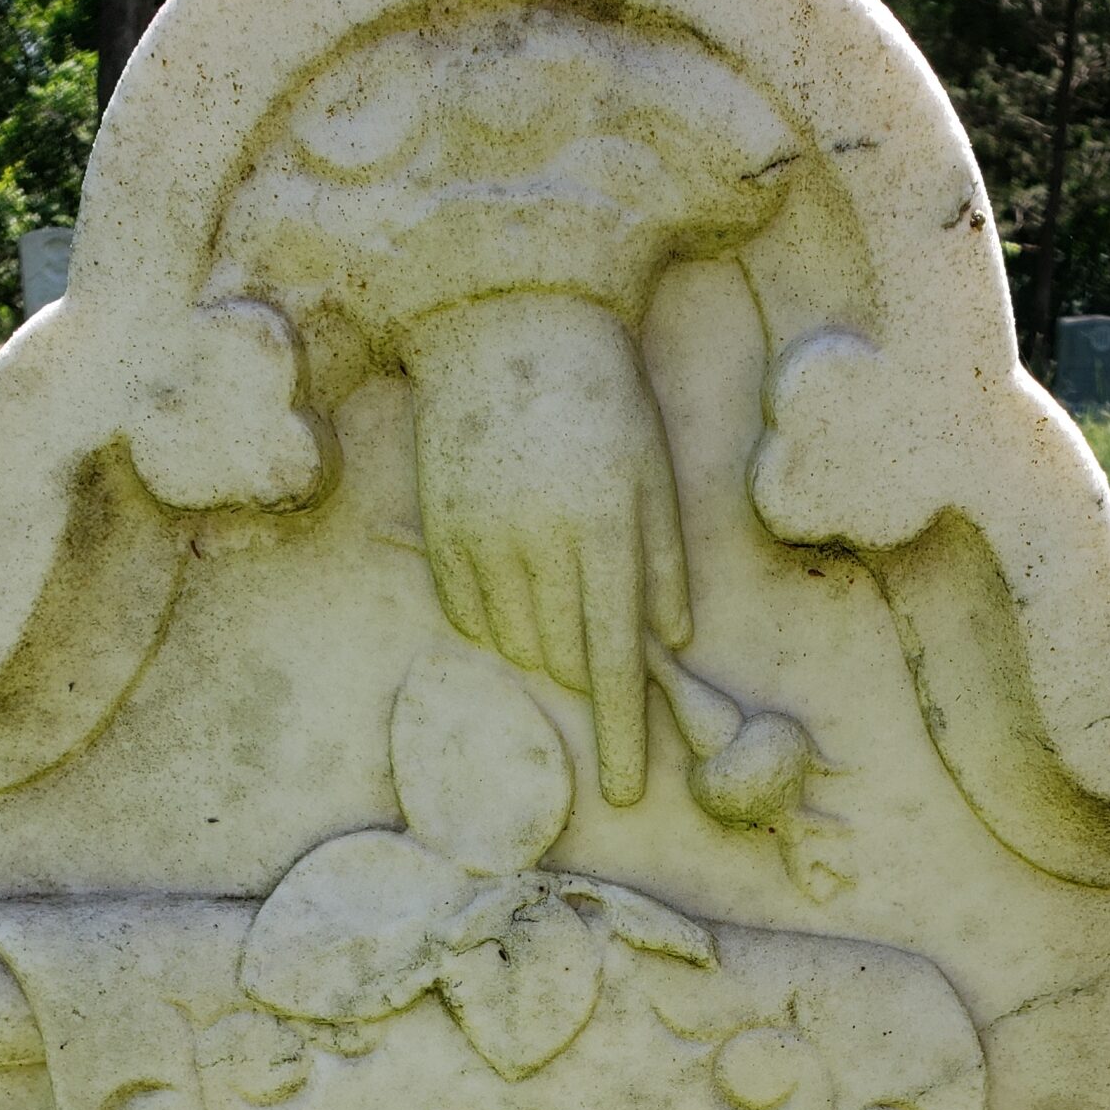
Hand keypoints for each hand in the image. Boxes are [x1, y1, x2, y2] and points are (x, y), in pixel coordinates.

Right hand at [403, 293, 690, 806]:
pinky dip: (498, 616)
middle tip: (596, 617)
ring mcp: (481, 538)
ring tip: (557, 572)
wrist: (506, 319)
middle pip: (565, 660)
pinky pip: (470, 615)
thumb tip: (669, 644)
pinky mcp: (440, 530)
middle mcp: (539, 544)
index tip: (625, 790)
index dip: (622, 734)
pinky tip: (513, 564)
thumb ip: (664, 561)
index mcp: (604, 530)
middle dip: (588, 668)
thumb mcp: (654, 469)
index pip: (616, 661)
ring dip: (545, 639)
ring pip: (517, 644)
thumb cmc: (599, 394)